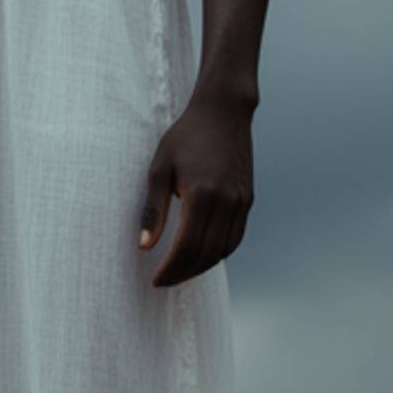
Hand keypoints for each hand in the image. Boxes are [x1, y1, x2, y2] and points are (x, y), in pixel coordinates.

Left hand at [139, 96, 253, 287]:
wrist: (223, 112)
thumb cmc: (185, 136)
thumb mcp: (159, 168)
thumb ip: (153, 210)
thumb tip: (144, 247)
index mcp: (201, 194)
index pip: (186, 248)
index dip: (170, 269)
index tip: (155, 279)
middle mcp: (226, 202)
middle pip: (205, 255)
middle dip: (183, 273)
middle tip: (164, 280)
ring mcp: (240, 202)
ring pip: (223, 251)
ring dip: (201, 267)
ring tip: (180, 271)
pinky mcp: (247, 200)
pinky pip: (234, 238)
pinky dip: (218, 253)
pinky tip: (201, 255)